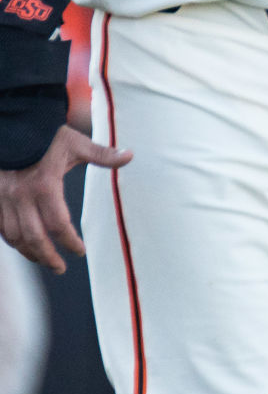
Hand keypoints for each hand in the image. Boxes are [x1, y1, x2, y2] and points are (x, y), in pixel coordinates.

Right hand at [0, 125, 131, 273]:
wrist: (12, 125)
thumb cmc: (46, 135)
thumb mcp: (76, 143)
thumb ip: (102, 154)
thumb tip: (129, 155)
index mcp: (44, 186)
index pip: (59, 225)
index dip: (70, 242)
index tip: (80, 251)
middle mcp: (20, 197)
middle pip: (33, 238)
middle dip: (47, 257)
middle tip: (60, 268)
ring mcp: (3, 199)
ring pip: (13, 236)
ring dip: (28, 252)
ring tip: (44, 260)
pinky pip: (1, 227)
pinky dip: (12, 240)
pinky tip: (23, 245)